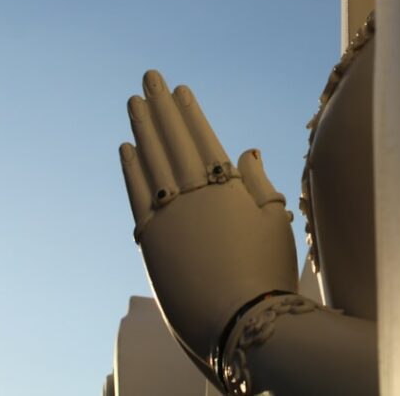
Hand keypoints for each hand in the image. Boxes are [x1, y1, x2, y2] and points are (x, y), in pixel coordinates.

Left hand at [118, 70, 298, 368]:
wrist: (239, 322)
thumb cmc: (268, 271)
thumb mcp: (274, 221)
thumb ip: (259, 183)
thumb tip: (248, 150)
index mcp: (227, 185)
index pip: (202, 137)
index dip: (189, 111)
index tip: (178, 88)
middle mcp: (193, 193)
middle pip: (172, 140)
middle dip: (160, 106)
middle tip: (148, 77)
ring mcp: (168, 214)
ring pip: (151, 160)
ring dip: (141, 129)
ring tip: (133, 103)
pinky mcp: (150, 239)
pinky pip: (136, 193)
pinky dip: (130, 168)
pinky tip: (125, 148)